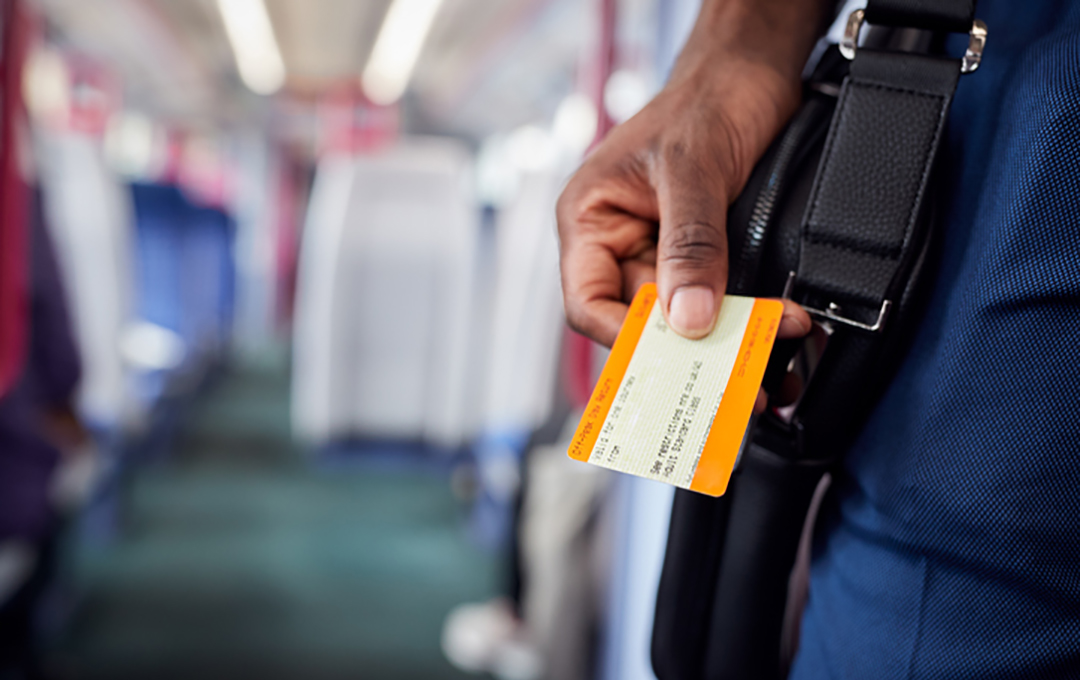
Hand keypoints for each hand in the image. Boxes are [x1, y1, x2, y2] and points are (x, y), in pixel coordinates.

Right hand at [557, 0, 827, 346]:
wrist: (756, 68)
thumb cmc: (707, 96)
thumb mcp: (693, 169)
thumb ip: (690, 244)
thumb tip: (689, 318)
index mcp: (590, 219)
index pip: (589, 303)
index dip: (625, 340)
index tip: (672, 361)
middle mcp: (620, 242)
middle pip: (643, 321)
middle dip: (691, 351)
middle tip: (734, 382)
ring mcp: (663, 252)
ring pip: (686, 319)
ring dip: (727, 345)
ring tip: (767, 370)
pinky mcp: (704, 255)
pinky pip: (719, 301)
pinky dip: (748, 323)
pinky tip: (777, 336)